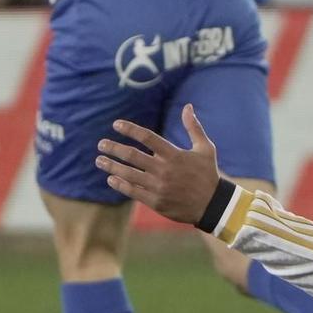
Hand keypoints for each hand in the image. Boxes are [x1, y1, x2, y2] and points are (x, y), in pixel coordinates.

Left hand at [95, 104, 222, 224]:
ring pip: (129, 174)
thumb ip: (194, 127)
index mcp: (174, 154)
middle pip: (132, 156)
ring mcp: (158, 187)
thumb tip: (188, 106)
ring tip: (99, 160)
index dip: (130, 129)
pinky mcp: (156, 202)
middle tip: (101, 144)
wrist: (213, 205)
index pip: (147, 137)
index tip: (116, 124)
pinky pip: (133, 192)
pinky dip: (120, 185)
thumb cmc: (208, 174)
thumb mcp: (205, 148)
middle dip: (114, 148)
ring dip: (111, 166)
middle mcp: (164, 170)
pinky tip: (110, 179)